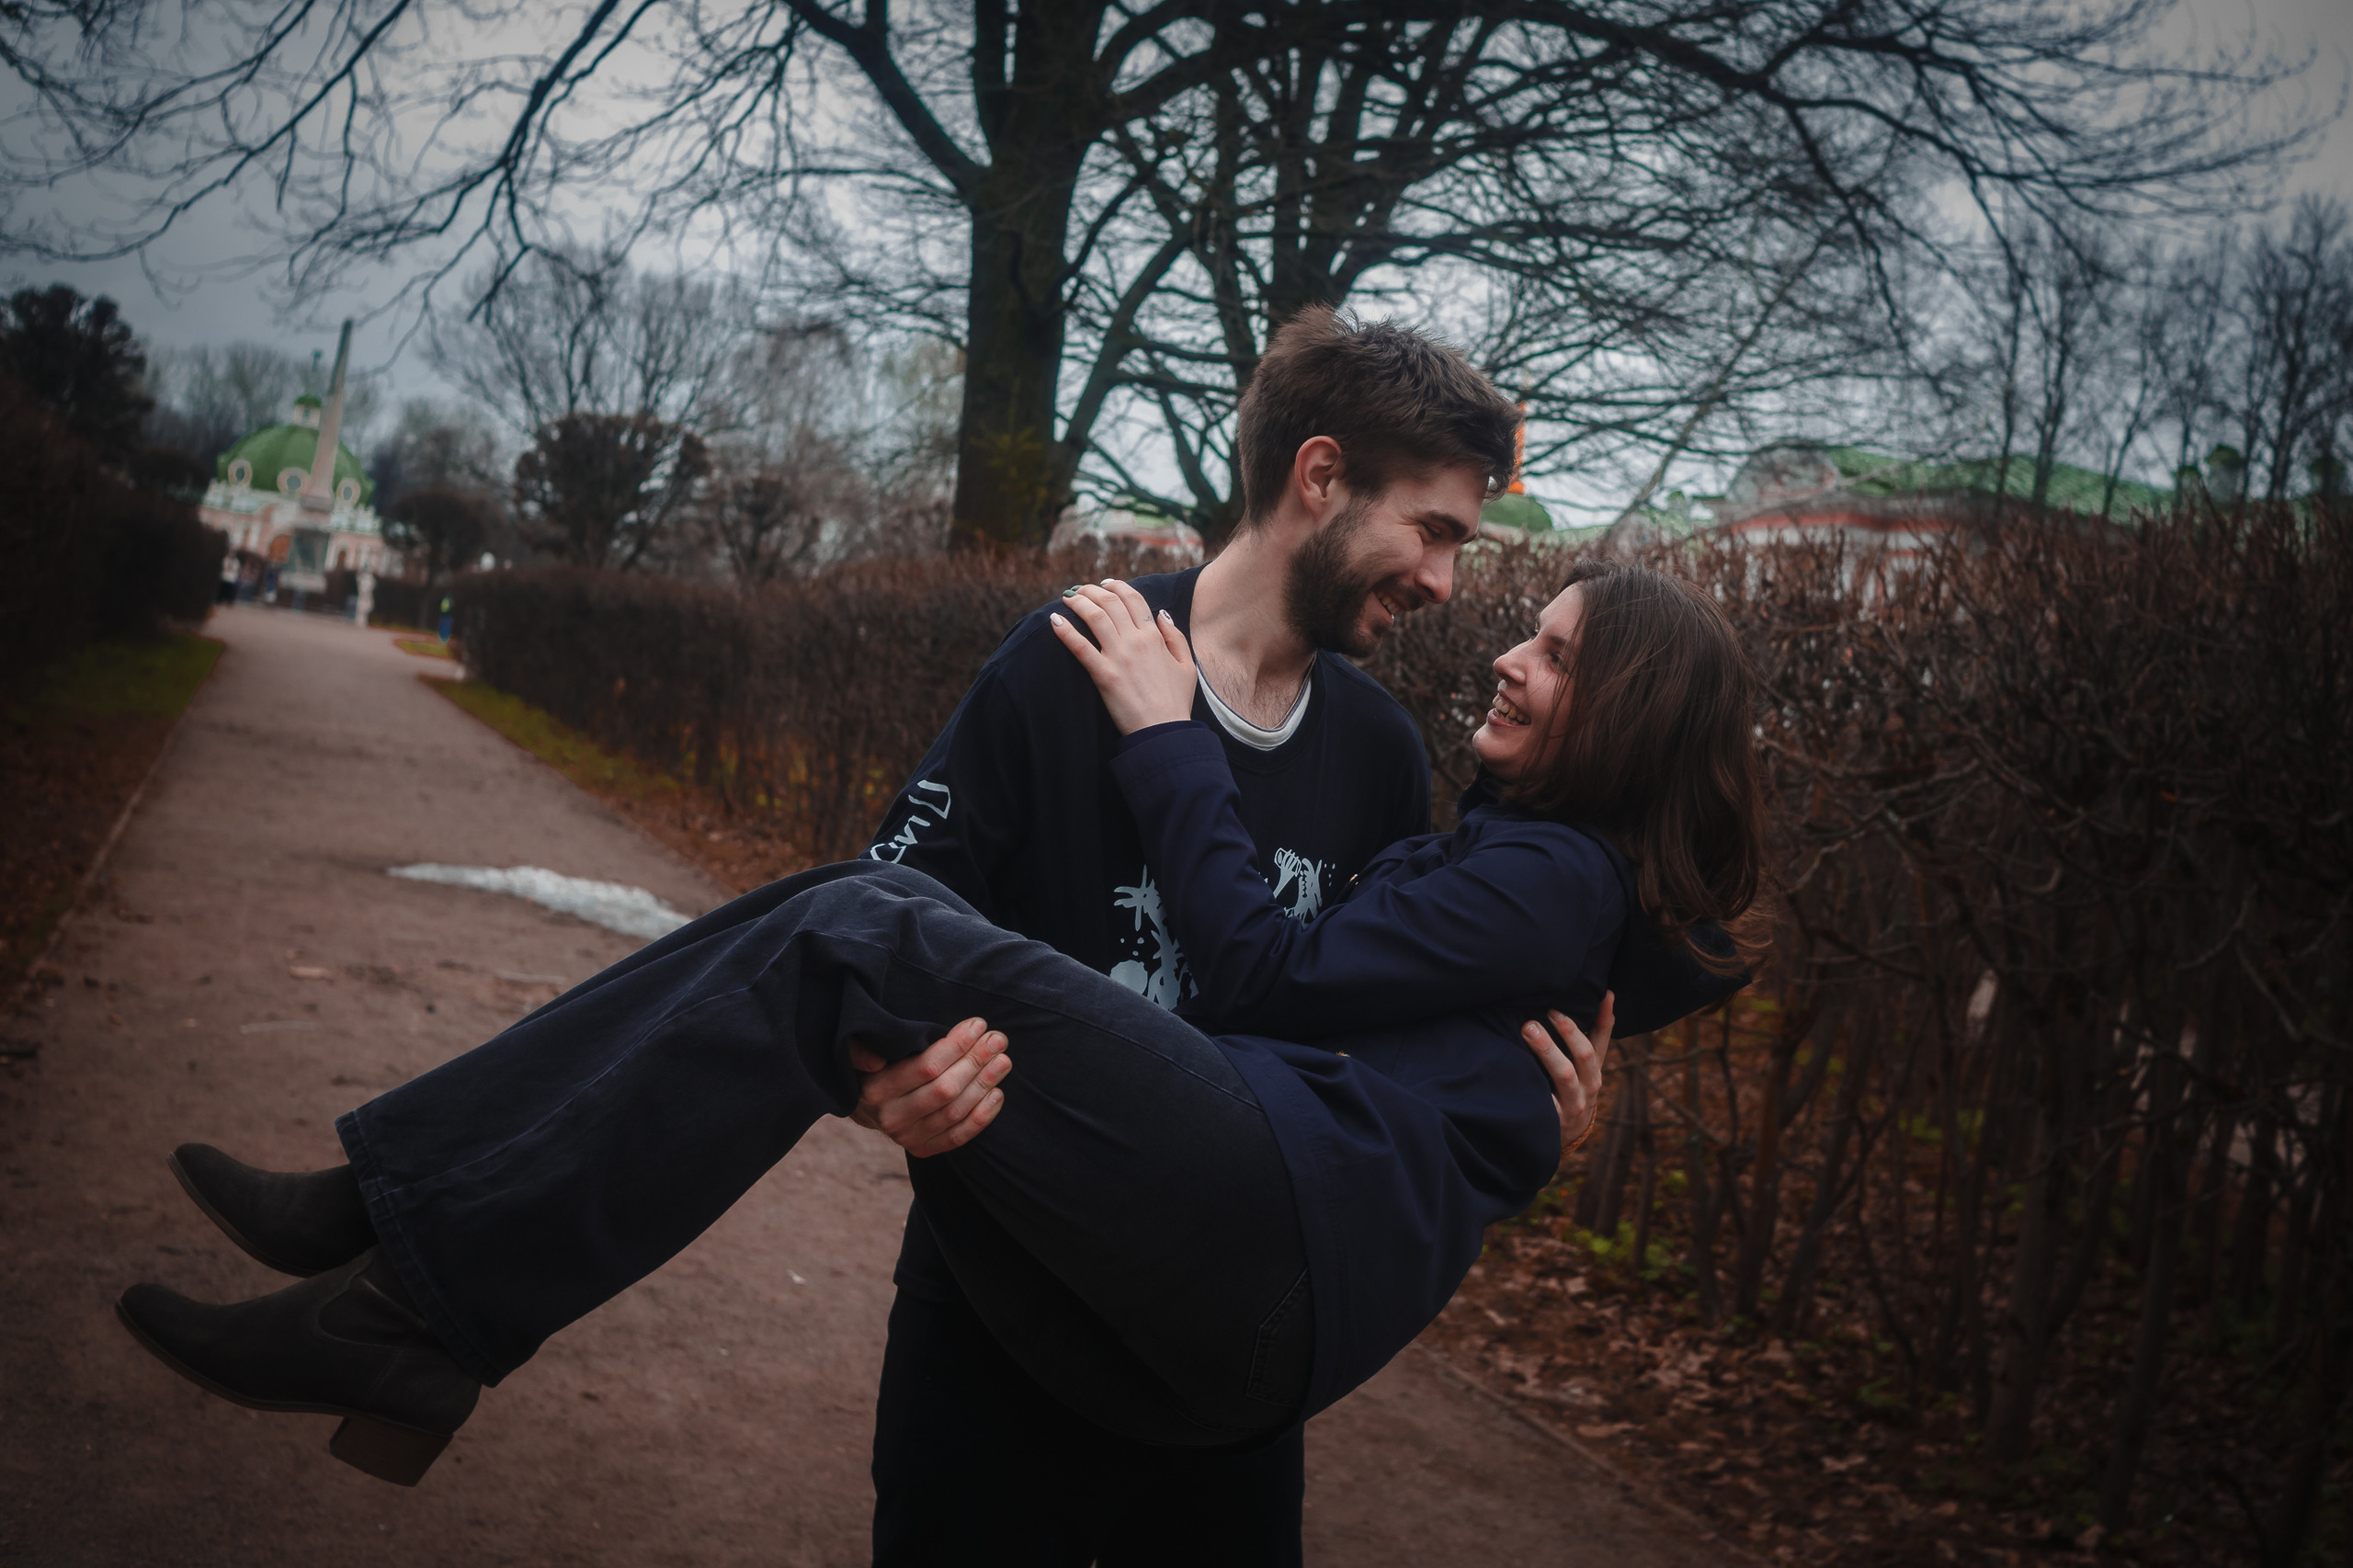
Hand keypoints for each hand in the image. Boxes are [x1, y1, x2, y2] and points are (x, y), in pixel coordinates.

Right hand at [848, 1016, 1010, 1157]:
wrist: (864, 1106)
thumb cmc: (873, 1067)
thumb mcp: (860, 1049)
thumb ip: (862, 1048)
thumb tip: (874, 1060)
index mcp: (876, 1089)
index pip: (926, 1067)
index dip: (957, 1045)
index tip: (978, 1025)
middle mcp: (891, 1117)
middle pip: (946, 1090)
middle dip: (976, 1061)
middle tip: (998, 1040)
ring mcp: (908, 1138)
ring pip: (955, 1112)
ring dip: (984, 1085)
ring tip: (1003, 1061)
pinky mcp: (922, 1149)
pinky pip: (958, 1136)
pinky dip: (982, 1116)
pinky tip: (997, 1094)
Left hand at [1048, 580, 1198, 734]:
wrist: (1165, 732)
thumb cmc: (1176, 702)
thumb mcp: (1187, 665)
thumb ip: (1175, 637)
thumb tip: (1162, 614)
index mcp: (1155, 637)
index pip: (1134, 600)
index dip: (1118, 587)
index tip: (1105, 584)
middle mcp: (1136, 641)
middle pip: (1110, 603)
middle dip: (1092, 591)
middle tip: (1080, 589)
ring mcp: (1119, 657)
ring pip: (1095, 617)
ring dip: (1079, 602)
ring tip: (1068, 598)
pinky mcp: (1104, 676)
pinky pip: (1081, 647)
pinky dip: (1066, 631)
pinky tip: (1055, 620)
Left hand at [1519, 991, 1613, 1174]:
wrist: (1566, 1133)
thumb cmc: (1574, 1086)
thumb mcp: (1586, 1062)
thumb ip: (1596, 1031)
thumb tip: (1606, 994)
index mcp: (1595, 1070)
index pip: (1601, 1040)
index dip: (1601, 1017)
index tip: (1597, 994)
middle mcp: (1588, 1087)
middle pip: (1584, 1056)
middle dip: (1568, 1032)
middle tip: (1548, 1012)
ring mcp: (1572, 1104)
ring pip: (1564, 1075)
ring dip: (1548, 1050)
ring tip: (1529, 1029)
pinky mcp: (1552, 1119)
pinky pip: (1542, 1099)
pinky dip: (1531, 1081)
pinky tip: (1514, 1064)